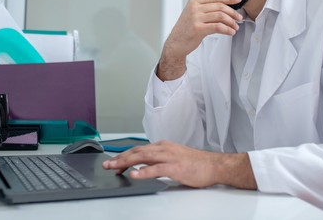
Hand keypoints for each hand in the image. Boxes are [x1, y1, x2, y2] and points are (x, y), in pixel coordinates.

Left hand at [101, 140, 256, 189]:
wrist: (215, 165)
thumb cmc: (197, 164)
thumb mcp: (174, 159)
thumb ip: (159, 161)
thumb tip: (145, 167)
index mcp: (163, 146)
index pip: (139, 149)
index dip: (125, 155)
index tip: (114, 162)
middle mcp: (164, 148)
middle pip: (137, 151)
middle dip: (120, 157)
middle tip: (107, 164)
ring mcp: (169, 157)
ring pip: (143, 157)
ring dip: (126, 162)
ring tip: (114, 167)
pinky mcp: (175, 167)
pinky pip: (156, 169)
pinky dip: (143, 171)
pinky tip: (134, 174)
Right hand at [158, 0, 242, 79]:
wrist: (175, 43)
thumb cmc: (186, 30)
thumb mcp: (193, 15)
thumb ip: (205, 9)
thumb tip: (224, 7)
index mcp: (194, 2)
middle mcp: (194, 8)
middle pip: (219, 6)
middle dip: (232, 12)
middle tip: (239, 17)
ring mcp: (195, 18)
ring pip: (220, 16)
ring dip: (231, 22)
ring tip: (236, 27)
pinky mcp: (198, 28)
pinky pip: (218, 27)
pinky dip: (227, 29)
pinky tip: (230, 32)